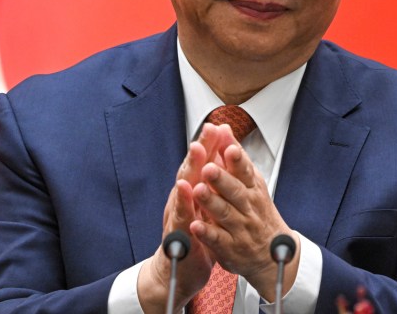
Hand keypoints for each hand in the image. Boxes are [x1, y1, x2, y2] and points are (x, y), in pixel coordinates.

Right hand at [137, 124, 237, 312]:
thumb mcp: (204, 203)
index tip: (217, 126)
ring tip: (191, 165)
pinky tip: (184, 198)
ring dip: (185, 181)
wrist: (176, 269)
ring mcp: (177, 217)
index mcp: (192, 191)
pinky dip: (181, 210)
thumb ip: (210, 178)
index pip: (201, 164)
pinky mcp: (176, 237)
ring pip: (181, 196)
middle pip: (188, 174)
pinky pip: (179, 222)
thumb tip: (220, 153)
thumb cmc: (192, 232)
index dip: (209, 146)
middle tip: (202, 138)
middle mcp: (182, 200)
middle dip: (196, 156)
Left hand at [189, 142, 299, 300]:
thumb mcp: (251, 182)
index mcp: (252, 188)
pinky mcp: (230, 248)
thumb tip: (222, 128)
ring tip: (197, 191)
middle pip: (235, 191)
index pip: (245, 171)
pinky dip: (207, 233)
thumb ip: (234, 157)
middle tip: (208, 168)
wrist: (272, 254)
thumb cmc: (257, 211)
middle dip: (222, 179)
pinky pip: (218, 239)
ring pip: (225, 213)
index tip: (229, 148)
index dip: (237, 160)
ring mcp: (240, 228)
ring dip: (211, 202)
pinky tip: (195, 225)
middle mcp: (248, 207)